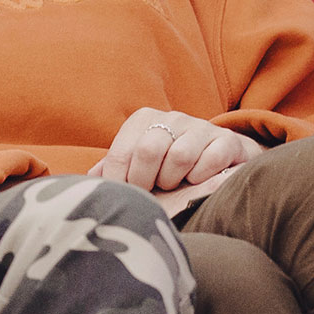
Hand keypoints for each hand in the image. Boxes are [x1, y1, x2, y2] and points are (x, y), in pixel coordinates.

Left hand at [92, 108, 264, 194]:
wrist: (221, 161)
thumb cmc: (170, 169)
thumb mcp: (139, 167)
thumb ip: (113, 171)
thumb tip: (87, 181)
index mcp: (144, 119)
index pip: (119, 153)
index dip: (119, 181)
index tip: (126, 195)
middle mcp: (172, 117)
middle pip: (147, 151)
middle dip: (145, 181)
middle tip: (151, 191)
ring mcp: (200, 126)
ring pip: (180, 156)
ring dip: (174, 179)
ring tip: (174, 184)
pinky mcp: (226, 140)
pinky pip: (210, 160)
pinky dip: (201, 177)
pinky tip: (198, 180)